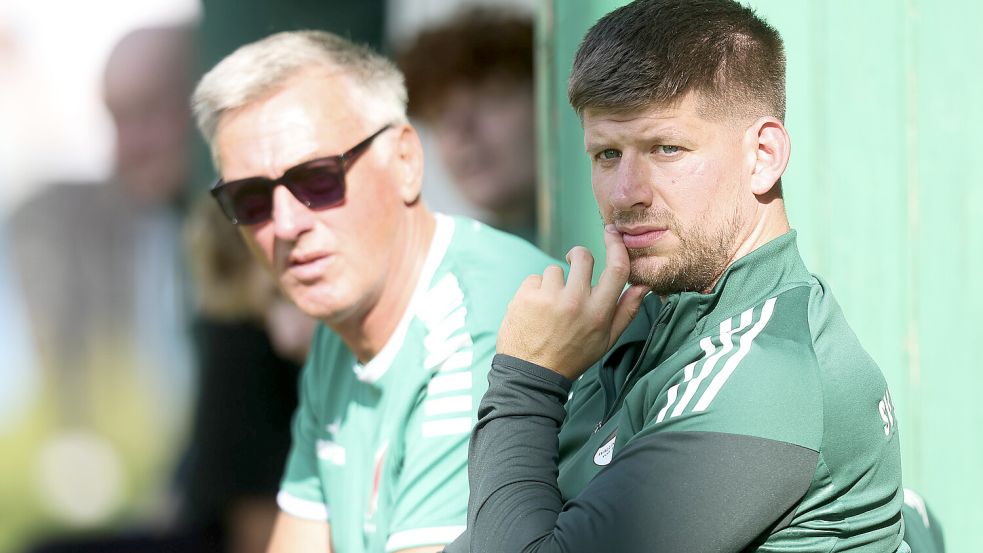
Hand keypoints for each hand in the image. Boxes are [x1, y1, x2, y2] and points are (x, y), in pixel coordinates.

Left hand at [496, 224, 650, 379]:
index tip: (611, 233)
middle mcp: (575, 302)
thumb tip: (643, 285)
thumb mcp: (606, 340)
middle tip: (573, 267)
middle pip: (582, 256)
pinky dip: (534, 291)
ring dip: (553, 283)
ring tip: (550, 308)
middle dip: (577, 257)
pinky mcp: (525, 296)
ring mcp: (548, 298)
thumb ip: (626, 311)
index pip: (616, 269)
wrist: (531, 374)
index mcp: (598, 313)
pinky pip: (534, 278)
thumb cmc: (572, 356)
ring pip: (555, 269)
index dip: (616, 245)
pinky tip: (534, 311)